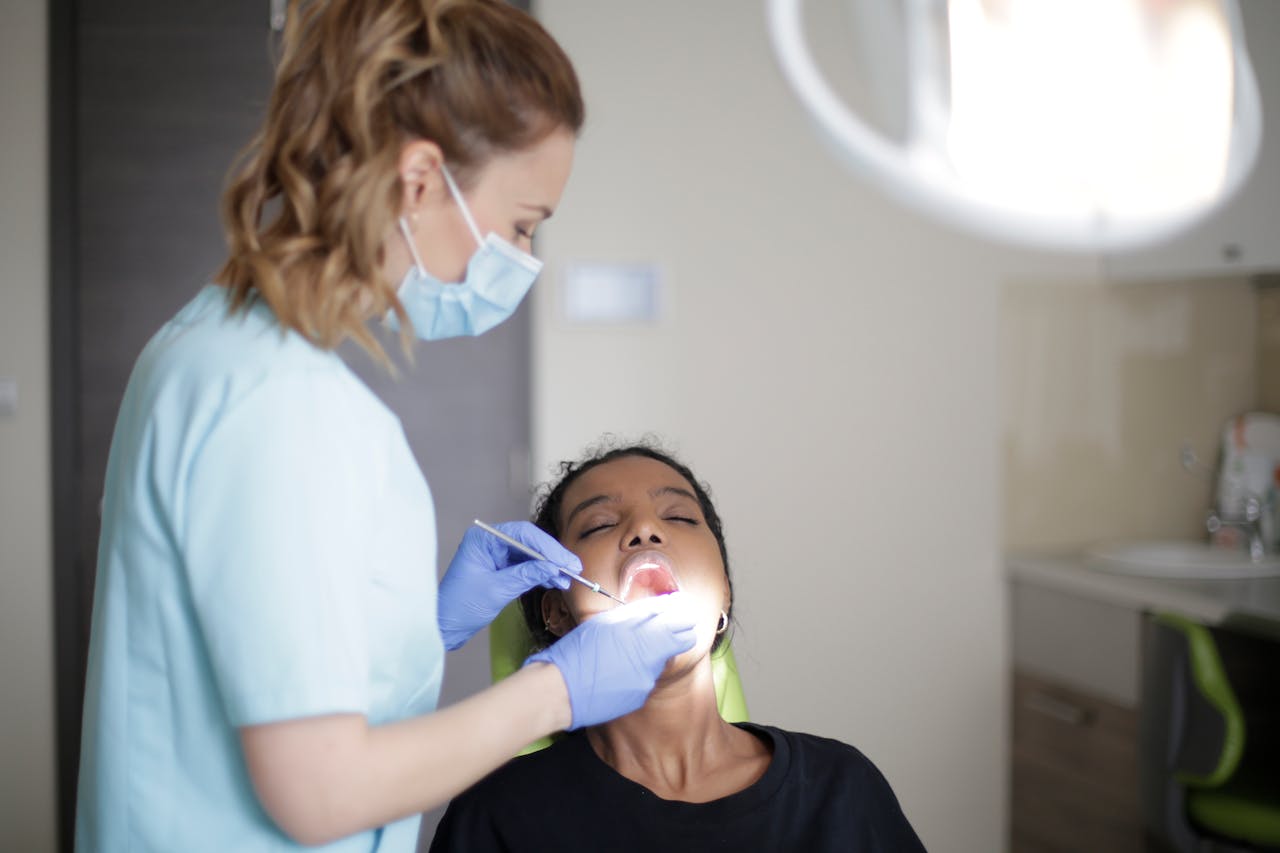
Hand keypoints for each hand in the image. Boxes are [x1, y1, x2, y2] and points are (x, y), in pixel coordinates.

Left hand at [437, 521, 572, 650]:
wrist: (443, 626)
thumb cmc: (460, 606)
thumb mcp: (497, 590)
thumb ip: (526, 575)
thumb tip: (554, 568)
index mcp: (483, 539)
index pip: (523, 534)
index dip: (548, 547)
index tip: (566, 561)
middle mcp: (490, 542)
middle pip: (529, 543)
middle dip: (551, 556)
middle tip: (573, 568)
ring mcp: (495, 556)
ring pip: (529, 555)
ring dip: (549, 567)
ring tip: (567, 578)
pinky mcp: (500, 570)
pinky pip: (525, 567)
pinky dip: (540, 574)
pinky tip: (555, 581)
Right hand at [526, 593, 697, 728]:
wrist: (561, 691)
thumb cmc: (578, 651)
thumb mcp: (607, 623)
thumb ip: (637, 615)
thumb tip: (659, 607)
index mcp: (644, 636)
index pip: (683, 623)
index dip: (683, 614)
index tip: (679, 608)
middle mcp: (652, 660)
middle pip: (681, 642)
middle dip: (676, 632)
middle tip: (663, 625)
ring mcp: (647, 681)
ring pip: (659, 660)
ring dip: (649, 653)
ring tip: (623, 651)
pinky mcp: (638, 697)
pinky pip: (644, 678)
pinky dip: (635, 671)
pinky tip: (615, 670)